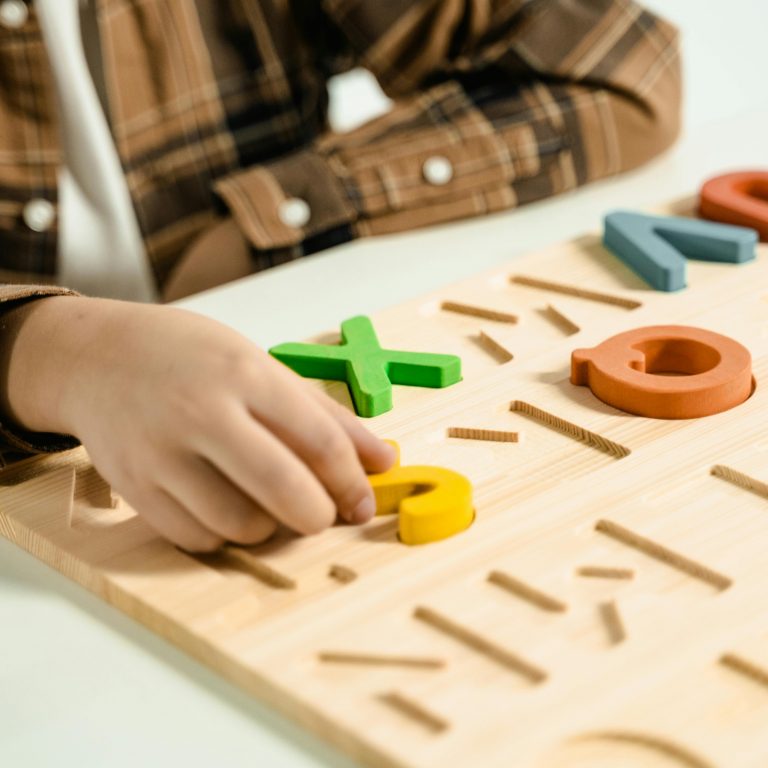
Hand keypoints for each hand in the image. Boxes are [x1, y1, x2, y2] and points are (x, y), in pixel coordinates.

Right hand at [4, 297, 394, 550]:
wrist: (98, 358)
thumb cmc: (192, 358)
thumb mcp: (263, 367)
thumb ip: (326, 415)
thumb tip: (384, 460)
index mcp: (246, 374)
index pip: (319, 440)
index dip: (352, 482)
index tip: (363, 503)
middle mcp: (203, 412)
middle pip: (283, 489)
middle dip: (319, 516)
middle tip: (324, 515)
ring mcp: (162, 452)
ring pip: (240, 525)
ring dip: (271, 528)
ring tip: (269, 504)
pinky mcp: (134, 487)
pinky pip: (197, 538)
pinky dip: (226, 535)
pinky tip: (229, 508)